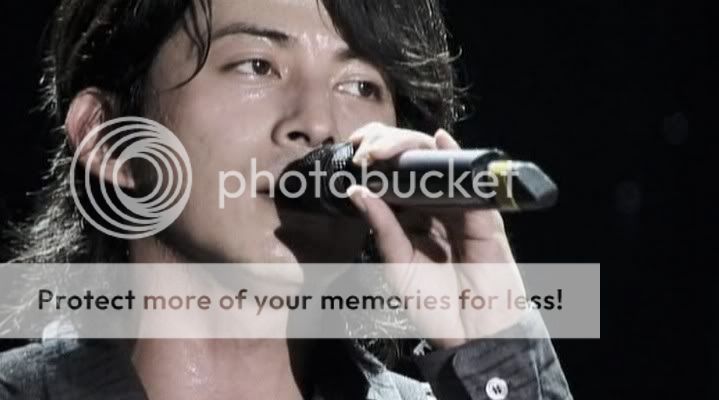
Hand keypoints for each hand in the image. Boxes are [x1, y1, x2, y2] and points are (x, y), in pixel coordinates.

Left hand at [346, 122, 527, 348]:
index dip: (377, 158)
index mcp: (413, 216)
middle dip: (389, 146)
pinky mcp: (484, 217)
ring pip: (439, 166)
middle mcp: (436, 207)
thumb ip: (382, 226)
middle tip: (366, 150)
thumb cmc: (434, 302)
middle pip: (415, 163)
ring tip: (385, 146)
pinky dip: (458, 159)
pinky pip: (472, 183)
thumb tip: (356, 190)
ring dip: (412, 148)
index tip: (354, 151)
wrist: (470, 332)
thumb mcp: (398, 263)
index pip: (395, 176)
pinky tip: (441, 141)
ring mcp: (461, 209)